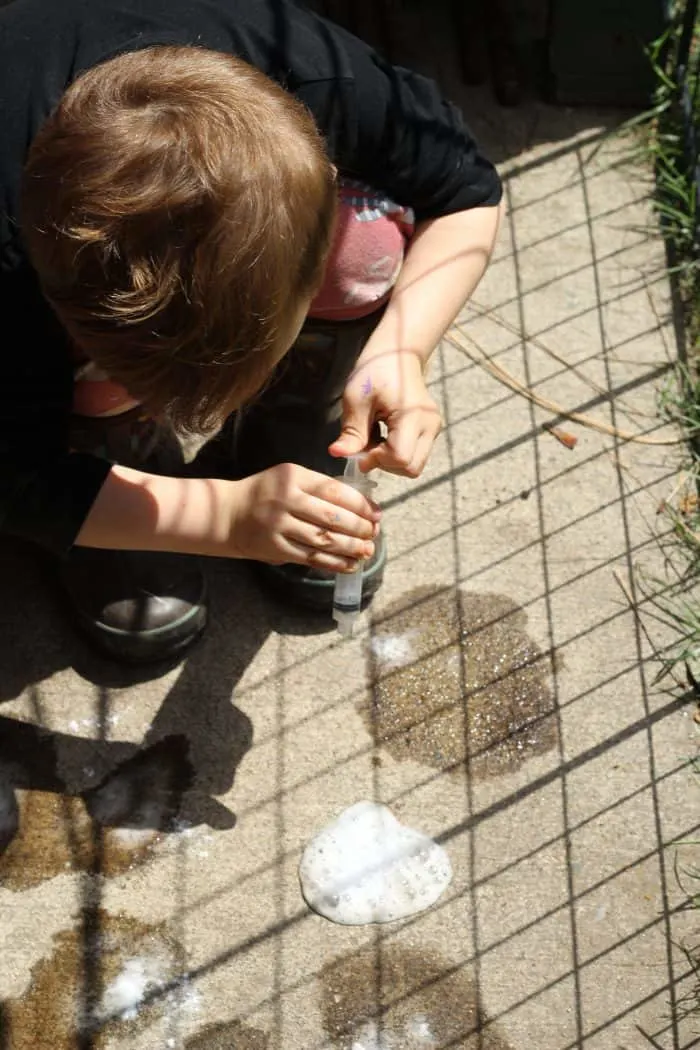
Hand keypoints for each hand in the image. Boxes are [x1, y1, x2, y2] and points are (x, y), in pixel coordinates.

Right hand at [230, 463, 380, 570]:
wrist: (226, 513)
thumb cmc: (265, 493)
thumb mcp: (288, 477)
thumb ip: (318, 487)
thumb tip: (359, 506)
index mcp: (293, 476)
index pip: (334, 490)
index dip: (360, 504)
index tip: (376, 514)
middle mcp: (286, 499)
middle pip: (332, 516)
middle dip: (359, 528)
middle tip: (374, 534)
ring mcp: (279, 525)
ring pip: (324, 539)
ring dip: (351, 548)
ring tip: (367, 550)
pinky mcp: (275, 548)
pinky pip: (311, 557)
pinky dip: (334, 563)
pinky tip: (350, 564)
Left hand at [329, 347, 441, 476]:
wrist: (397, 353)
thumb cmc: (375, 370)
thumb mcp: (356, 400)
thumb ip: (351, 432)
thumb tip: (337, 454)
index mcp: (413, 416)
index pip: (400, 457)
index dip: (377, 460)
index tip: (359, 448)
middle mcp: (429, 426)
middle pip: (411, 468)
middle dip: (384, 464)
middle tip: (366, 445)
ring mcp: (433, 429)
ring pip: (413, 466)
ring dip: (389, 460)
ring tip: (374, 438)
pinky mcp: (430, 431)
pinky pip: (414, 455)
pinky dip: (395, 454)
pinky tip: (382, 435)